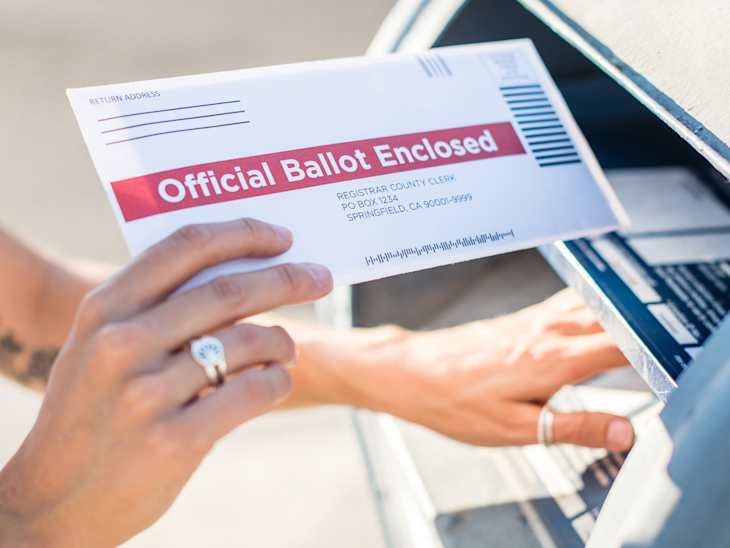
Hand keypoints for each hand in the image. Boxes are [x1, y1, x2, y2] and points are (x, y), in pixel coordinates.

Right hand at [0, 219, 331, 546]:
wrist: (54, 498)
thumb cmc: (90, 411)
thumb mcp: (99, 346)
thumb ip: (152, 308)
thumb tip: (239, 271)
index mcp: (105, 308)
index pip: (186, 246)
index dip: (243, 234)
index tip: (282, 237)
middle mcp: (122, 342)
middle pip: (229, 291)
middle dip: (287, 279)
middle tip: (318, 278)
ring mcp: (147, 393)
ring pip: (248, 342)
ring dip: (282, 340)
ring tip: (289, 348)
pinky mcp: (175, 439)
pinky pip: (253, 391)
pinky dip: (277, 380)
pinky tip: (276, 381)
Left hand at [331, 289, 633, 450]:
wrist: (412, 371)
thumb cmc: (454, 401)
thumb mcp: (514, 429)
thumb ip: (573, 427)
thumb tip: (623, 432)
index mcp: (553, 360)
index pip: (622, 348)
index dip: (653, 355)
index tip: (669, 368)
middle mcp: (548, 332)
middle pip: (614, 322)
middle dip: (645, 333)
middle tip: (662, 352)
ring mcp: (535, 321)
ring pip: (594, 308)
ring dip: (622, 318)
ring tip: (640, 334)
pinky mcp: (523, 319)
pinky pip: (571, 305)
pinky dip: (597, 310)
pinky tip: (599, 319)